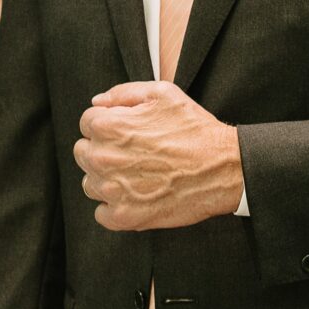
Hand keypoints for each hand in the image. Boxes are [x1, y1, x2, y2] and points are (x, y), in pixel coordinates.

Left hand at [75, 81, 242, 229]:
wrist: (225, 169)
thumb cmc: (197, 131)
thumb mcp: (164, 94)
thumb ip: (124, 92)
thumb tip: (98, 102)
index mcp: (108, 126)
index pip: (87, 123)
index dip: (109, 124)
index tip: (128, 133)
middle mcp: (103, 158)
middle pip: (84, 153)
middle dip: (104, 151)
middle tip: (135, 154)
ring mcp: (112, 190)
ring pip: (90, 184)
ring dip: (107, 180)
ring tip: (138, 176)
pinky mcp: (125, 216)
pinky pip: (102, 214)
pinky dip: (116, 208)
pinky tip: (137, 196)